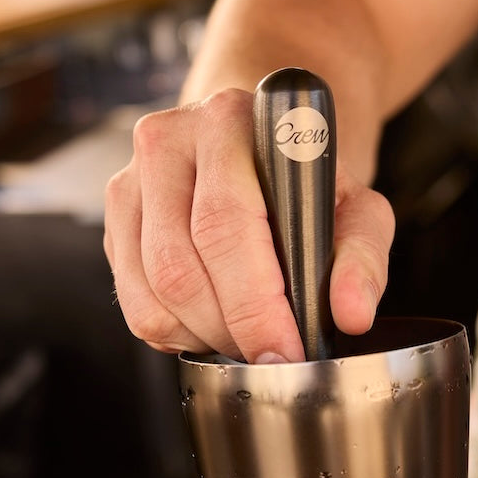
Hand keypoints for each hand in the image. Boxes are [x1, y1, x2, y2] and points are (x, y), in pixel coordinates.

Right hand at [104, 88, 394, 361]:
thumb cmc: (306, 180)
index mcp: (229, 123)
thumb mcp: (356, 205)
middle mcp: (168, 143)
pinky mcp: (115, 221)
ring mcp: (130, 182)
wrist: (258, 147)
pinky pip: (135, 303)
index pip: (225, 225)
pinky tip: (213, 322)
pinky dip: (176, 333)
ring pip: (154, 294)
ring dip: (204, 336)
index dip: (254, 304)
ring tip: (247, 336)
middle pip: (180, 268)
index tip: (285, 351)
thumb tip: (352, 313)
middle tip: (271, 354)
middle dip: (231, 331)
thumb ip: (362, 257)